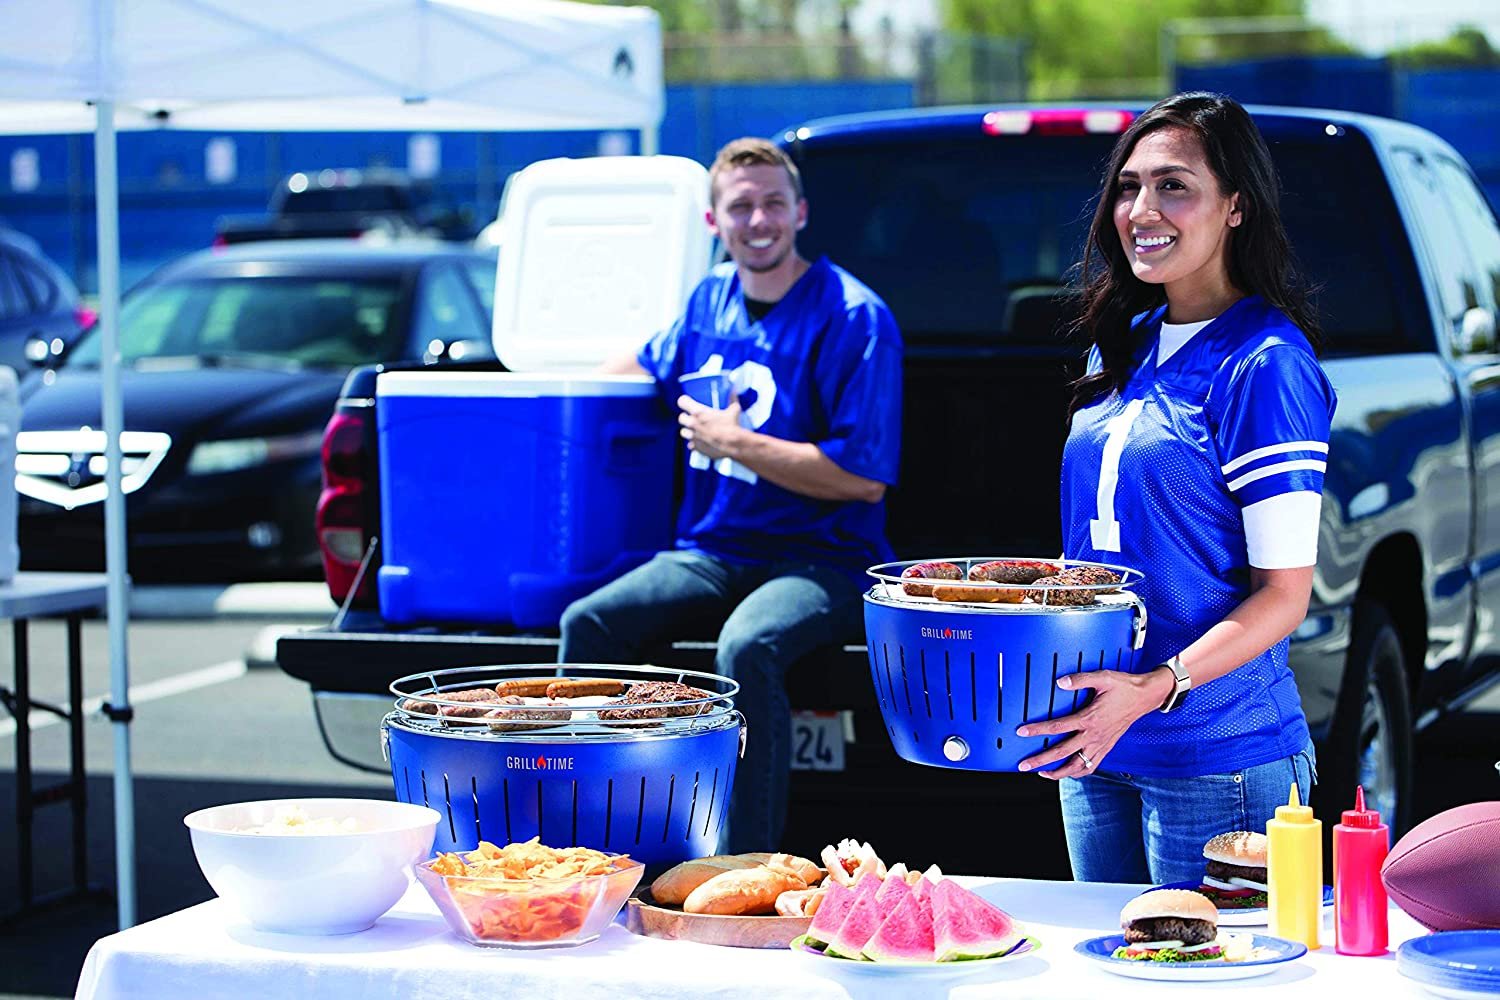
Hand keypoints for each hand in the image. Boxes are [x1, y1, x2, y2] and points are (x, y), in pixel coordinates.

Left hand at [677, 394, 743, 459]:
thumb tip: (734, 391)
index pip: (682, 401)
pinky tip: (703, 442)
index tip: (687, 402)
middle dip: (686, 418)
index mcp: (698, 412)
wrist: (733, 446)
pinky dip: (695, 444)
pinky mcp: (695, 447)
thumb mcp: (733, 411)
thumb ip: (732, 399)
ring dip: (690, 431)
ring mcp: (692, 437)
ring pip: (684, 432)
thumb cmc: (732, 427)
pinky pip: (691, 445)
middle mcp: (692, 424)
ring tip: (699, 431)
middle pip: (681, 418)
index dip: (685, 401)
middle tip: (695, 419)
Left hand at [1014, 667, 1173, 779]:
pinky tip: (1068, 772)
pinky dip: (1077, 773)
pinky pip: (1091, 766)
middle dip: (1041, 760)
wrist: (1146, 697)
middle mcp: (1094, 735)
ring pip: (1077, 766)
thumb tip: (1060, 682)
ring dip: (1058, 773)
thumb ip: (1080, 679)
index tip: (1021, 732)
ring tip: (1042, 773)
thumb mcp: (1102, 678)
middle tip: (1023, 765)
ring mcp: (1101, 744)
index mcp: (1090, 719)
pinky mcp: (1107, 747)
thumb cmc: (1124, 687)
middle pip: (1062, 753)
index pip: (1058, 727)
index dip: (1037, 730)